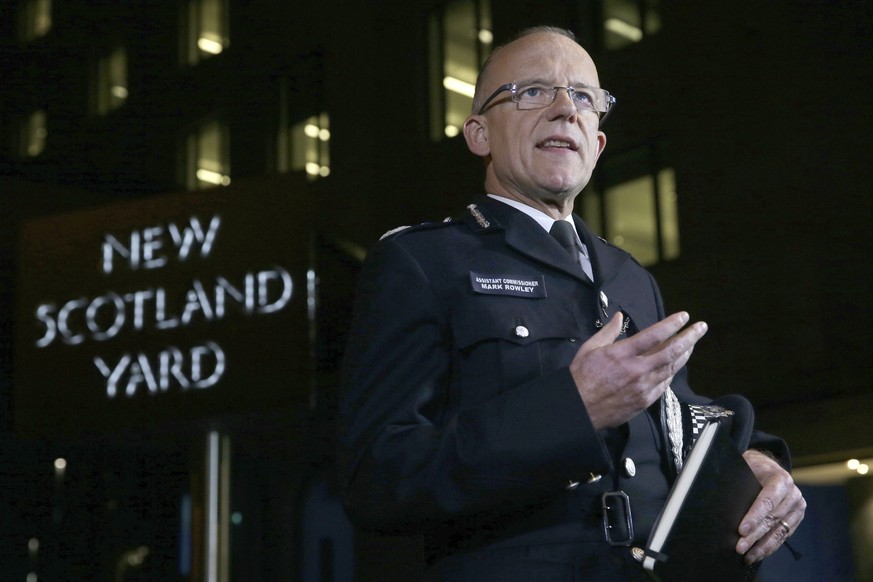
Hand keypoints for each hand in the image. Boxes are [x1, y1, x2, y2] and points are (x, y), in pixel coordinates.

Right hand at [569, 311, 707, 430]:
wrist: (579, 408)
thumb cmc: (581, 377)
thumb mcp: (590, 348)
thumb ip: (608, 331)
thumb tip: (619, 316)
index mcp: (622, 353)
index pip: (654, 335)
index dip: (671, 324)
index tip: (684, 316)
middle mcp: (637, 369)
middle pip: (670, 351)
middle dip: (689, 337)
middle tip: (701, 327)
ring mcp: (643, 387)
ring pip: (671, 368)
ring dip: (685, 354)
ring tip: (693, 344)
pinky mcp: (644, 400)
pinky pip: (664, 384)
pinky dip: (671, 372)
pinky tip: (675, 365)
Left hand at [736, 450, 806, 562]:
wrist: (768, 467)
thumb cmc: (752, 467)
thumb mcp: (746, 467)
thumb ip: (739, 481)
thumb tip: (721, 498)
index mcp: (781, 480)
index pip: (767, 501)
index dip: (754, 517)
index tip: (741, 530)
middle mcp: (793, 495)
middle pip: (772, 519)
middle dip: (754, 536)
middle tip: (739, 547)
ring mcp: (797, 508)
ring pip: (778, 531)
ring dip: (762, 546)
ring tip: (747, 556)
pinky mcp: (796, 519)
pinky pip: (782, 536)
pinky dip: (769, 546)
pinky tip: (757, 554)